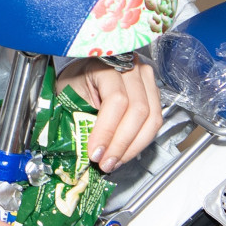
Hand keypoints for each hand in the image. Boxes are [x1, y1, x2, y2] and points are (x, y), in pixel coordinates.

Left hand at [60, 58, 163, 172]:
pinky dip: (140, 141)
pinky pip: (155, 120)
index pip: (116, 99)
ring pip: (152, 117)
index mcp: (107, 63)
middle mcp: (132, 66)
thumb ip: (82, 119)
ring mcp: (145, 78)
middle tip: (106, 162)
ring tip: (116, 161)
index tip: (95, 152)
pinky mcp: (152, 91)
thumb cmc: (75, 82)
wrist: (84, 71)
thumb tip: (92, 153)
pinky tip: (125, 152)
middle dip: (122, 143)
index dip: (107, 130)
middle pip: (138, 110)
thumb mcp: (70, 95)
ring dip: (134, 146)